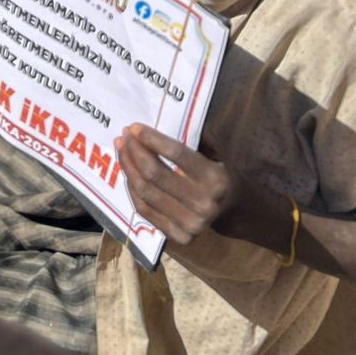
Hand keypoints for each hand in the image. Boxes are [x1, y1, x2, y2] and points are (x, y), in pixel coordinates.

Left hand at [116, 124, 238, 245]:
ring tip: (121, 149)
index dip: (152, 139)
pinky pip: (145, 210)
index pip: (177, 154)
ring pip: (146, 192)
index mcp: (215, 179)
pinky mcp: (179, 236)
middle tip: (124, 135)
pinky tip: (128, 172)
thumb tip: (163, 117)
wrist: (234, 211)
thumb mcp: (215, 152)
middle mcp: (204, 204)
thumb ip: (193, 137)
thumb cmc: (218, 173)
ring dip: (128, 167)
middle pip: (155, 173)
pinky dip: (132, 189)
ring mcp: (191, 224)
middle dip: (134, 151)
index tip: (135, 127)